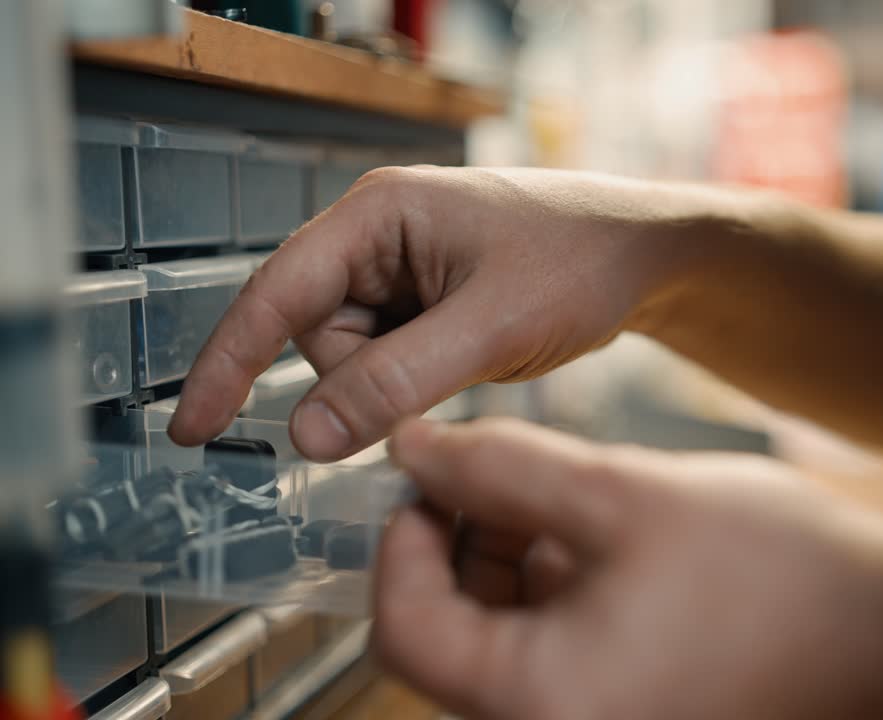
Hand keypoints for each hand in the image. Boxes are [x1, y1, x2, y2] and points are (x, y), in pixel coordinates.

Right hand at [168, 168, 715, 459]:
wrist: (645, 257)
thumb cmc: (579, 261)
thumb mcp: (487, 326)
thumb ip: (394, 381)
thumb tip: (306, 433)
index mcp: (377, 214)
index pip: (276, 292)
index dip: (228, 362)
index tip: (192, 428)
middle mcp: (376, 237)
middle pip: (317, 337)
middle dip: (362, 380)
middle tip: (441, 375)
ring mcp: (401, 271)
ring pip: (353, 359)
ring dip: (396, 385)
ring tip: (470, 358)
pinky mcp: (425, 304)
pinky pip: (389, 362)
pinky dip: (415, 384)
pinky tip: (467, 364)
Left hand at [375, 418, 882, 719]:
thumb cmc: (780, 573)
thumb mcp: (623, 496)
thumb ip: (503, 468)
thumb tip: (416, 448)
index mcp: (542, 703)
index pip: (406, 631)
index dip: (401, 542)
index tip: (427, 479)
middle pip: (452, 642)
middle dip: (457, 548)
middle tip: (487, 474)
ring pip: (502, 650)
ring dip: (505, 568)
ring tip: (555, 499)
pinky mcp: (630, 717)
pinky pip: (556, 664)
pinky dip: (553, 600)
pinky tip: (597, 541)